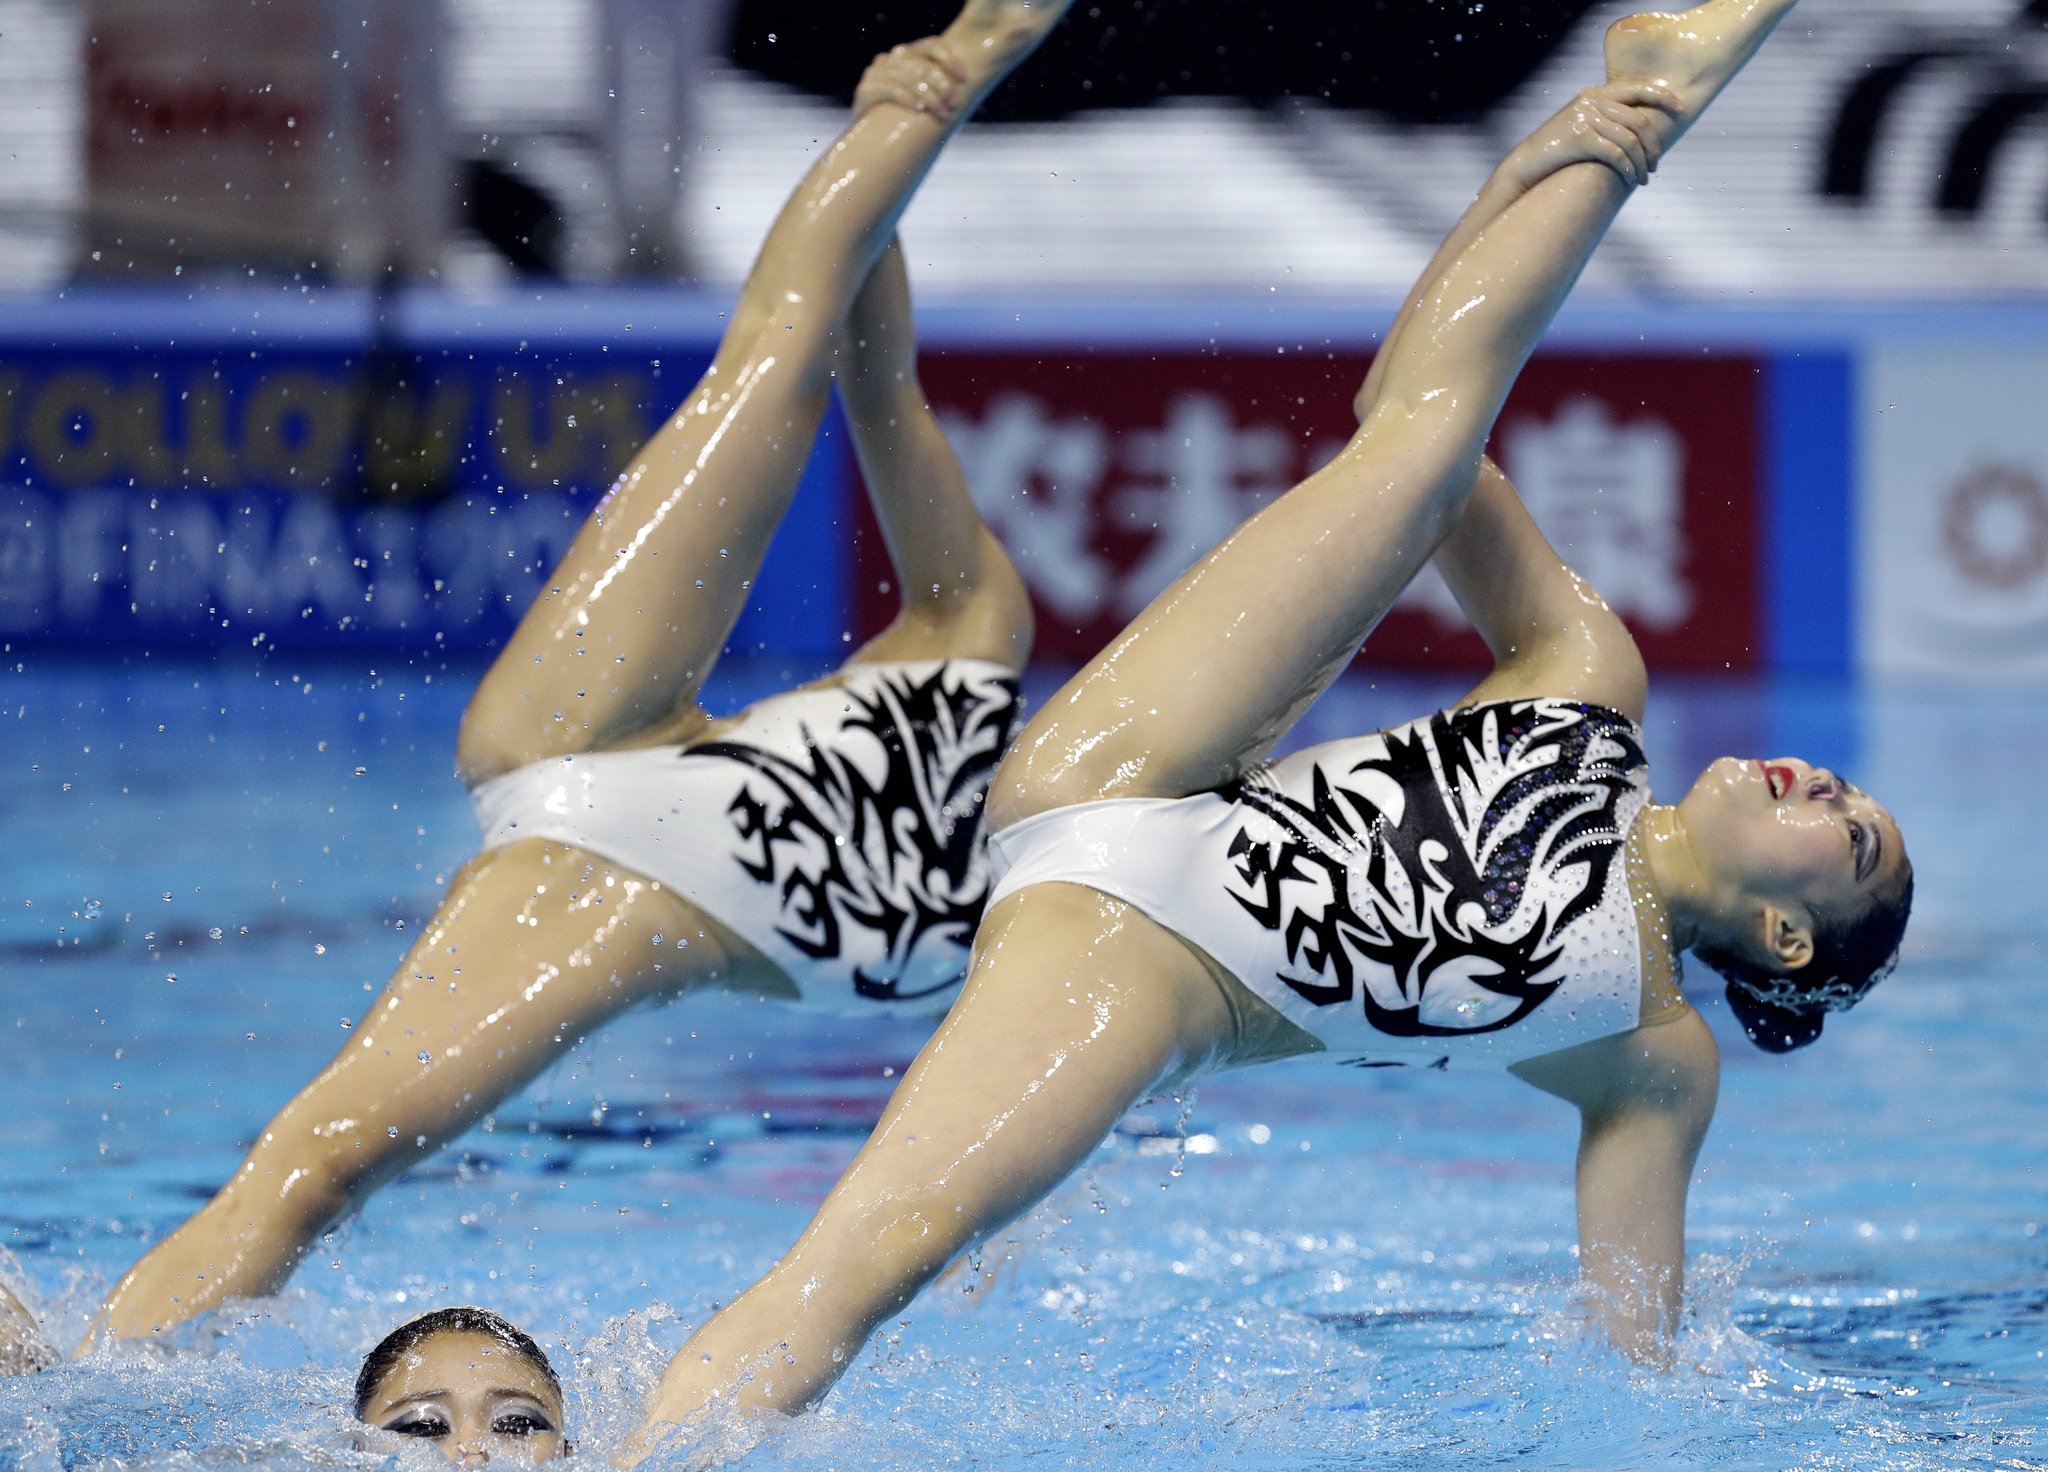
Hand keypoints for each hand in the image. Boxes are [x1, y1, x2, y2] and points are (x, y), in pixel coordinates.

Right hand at [854, 39, 969, 121]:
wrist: (871, 140)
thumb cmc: (903, 118)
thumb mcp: (923, 98)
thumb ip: (938, 87)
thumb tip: (967, 86)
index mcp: (906, 54)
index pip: (930, 44)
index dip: (949, 58)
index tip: (963, 78)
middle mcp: (889, 58)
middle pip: (921, 64)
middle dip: (941, 84)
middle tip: (954, 103)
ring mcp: (875, 72)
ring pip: (907, 77)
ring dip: (929, 96)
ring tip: (942, 113)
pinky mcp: (865, 89)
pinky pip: (889, 89)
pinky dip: (907, 98)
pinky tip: (920, 109)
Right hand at [1499, 82, 1682, 191]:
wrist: (1526, 165)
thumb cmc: (1557, 151)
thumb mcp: (1582, 126)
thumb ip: (1606, 119)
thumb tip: (1639, 130)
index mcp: (1595, 92)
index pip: (1638, 88)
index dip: (1663, 97)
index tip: (1681, 110)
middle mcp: (1592, 100)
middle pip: (1638, 120)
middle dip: (1653, 146)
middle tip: (1655, 165)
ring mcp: (1585, 117)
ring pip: (1630, 140)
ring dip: (1641, 164)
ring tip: (1643, 179)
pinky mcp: (1579, 137)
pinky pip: (1616, 154)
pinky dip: (1627, 170)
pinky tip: (1630, 181)